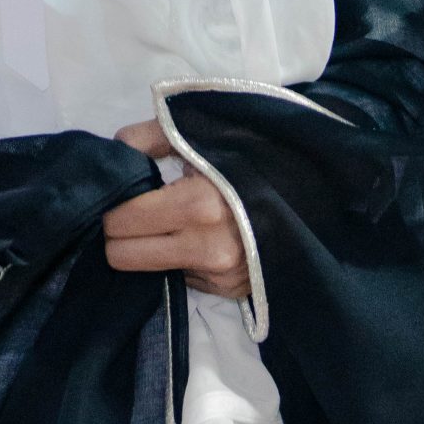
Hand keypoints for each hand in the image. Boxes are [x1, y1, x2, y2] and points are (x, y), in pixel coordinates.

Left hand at [103, 118, 250, 299]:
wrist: (310, 186)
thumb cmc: (252, 154)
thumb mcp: (201, 132)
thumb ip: (148, 138)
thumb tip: (113, 152)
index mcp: (196, 205)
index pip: (120, 223)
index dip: (113, 207)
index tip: (122, 194)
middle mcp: (207, 249)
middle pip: (124, 258)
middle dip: (121, 234)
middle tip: (136, 210)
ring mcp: (220, 275)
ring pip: (152, 271)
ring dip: (153, 248)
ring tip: (173, 221)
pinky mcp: (231, 291)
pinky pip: (184, 277)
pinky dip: (183, 258)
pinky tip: (202, 236)